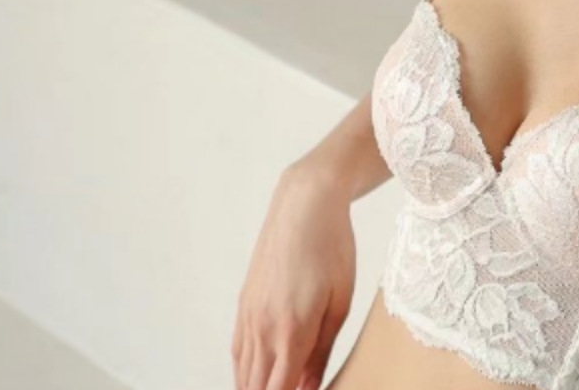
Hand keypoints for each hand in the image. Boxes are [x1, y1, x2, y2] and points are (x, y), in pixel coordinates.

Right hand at [231, 163, 356, 389]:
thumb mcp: (341, 302)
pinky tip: (255, 376)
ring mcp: (249, 316)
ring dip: (255, 386)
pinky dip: (245, 369)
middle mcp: (263, 328)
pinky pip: (238, 350)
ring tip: (275, 386)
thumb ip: (322, 351)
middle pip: (256, 386)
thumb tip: (309, 387)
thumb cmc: (333, 250)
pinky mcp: (243, 304)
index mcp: (292, 331)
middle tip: (292, 388)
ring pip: (243, 372)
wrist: (304, 207)